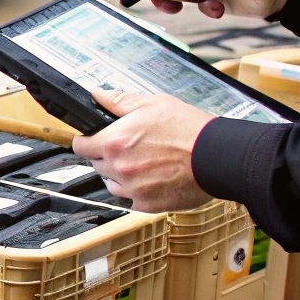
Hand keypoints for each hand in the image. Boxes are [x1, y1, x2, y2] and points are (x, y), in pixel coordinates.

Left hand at [70, 89, 215, 212]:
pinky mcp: (147, 205)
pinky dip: (137, 190)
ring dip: (120, 174)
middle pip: (97, 164)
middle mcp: (119, 168)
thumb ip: (120, 101)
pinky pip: (131, 199)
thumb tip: (98, 95)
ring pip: (112, 183)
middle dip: (107, 155)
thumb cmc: (189, 130)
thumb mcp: (153, 104)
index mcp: (115, 142)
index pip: (82, 146)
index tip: (90, 140)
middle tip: (130, 147)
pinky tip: (153, 177)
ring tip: (143, 162)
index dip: (86, 141)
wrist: (218, 157)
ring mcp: (132, 189)